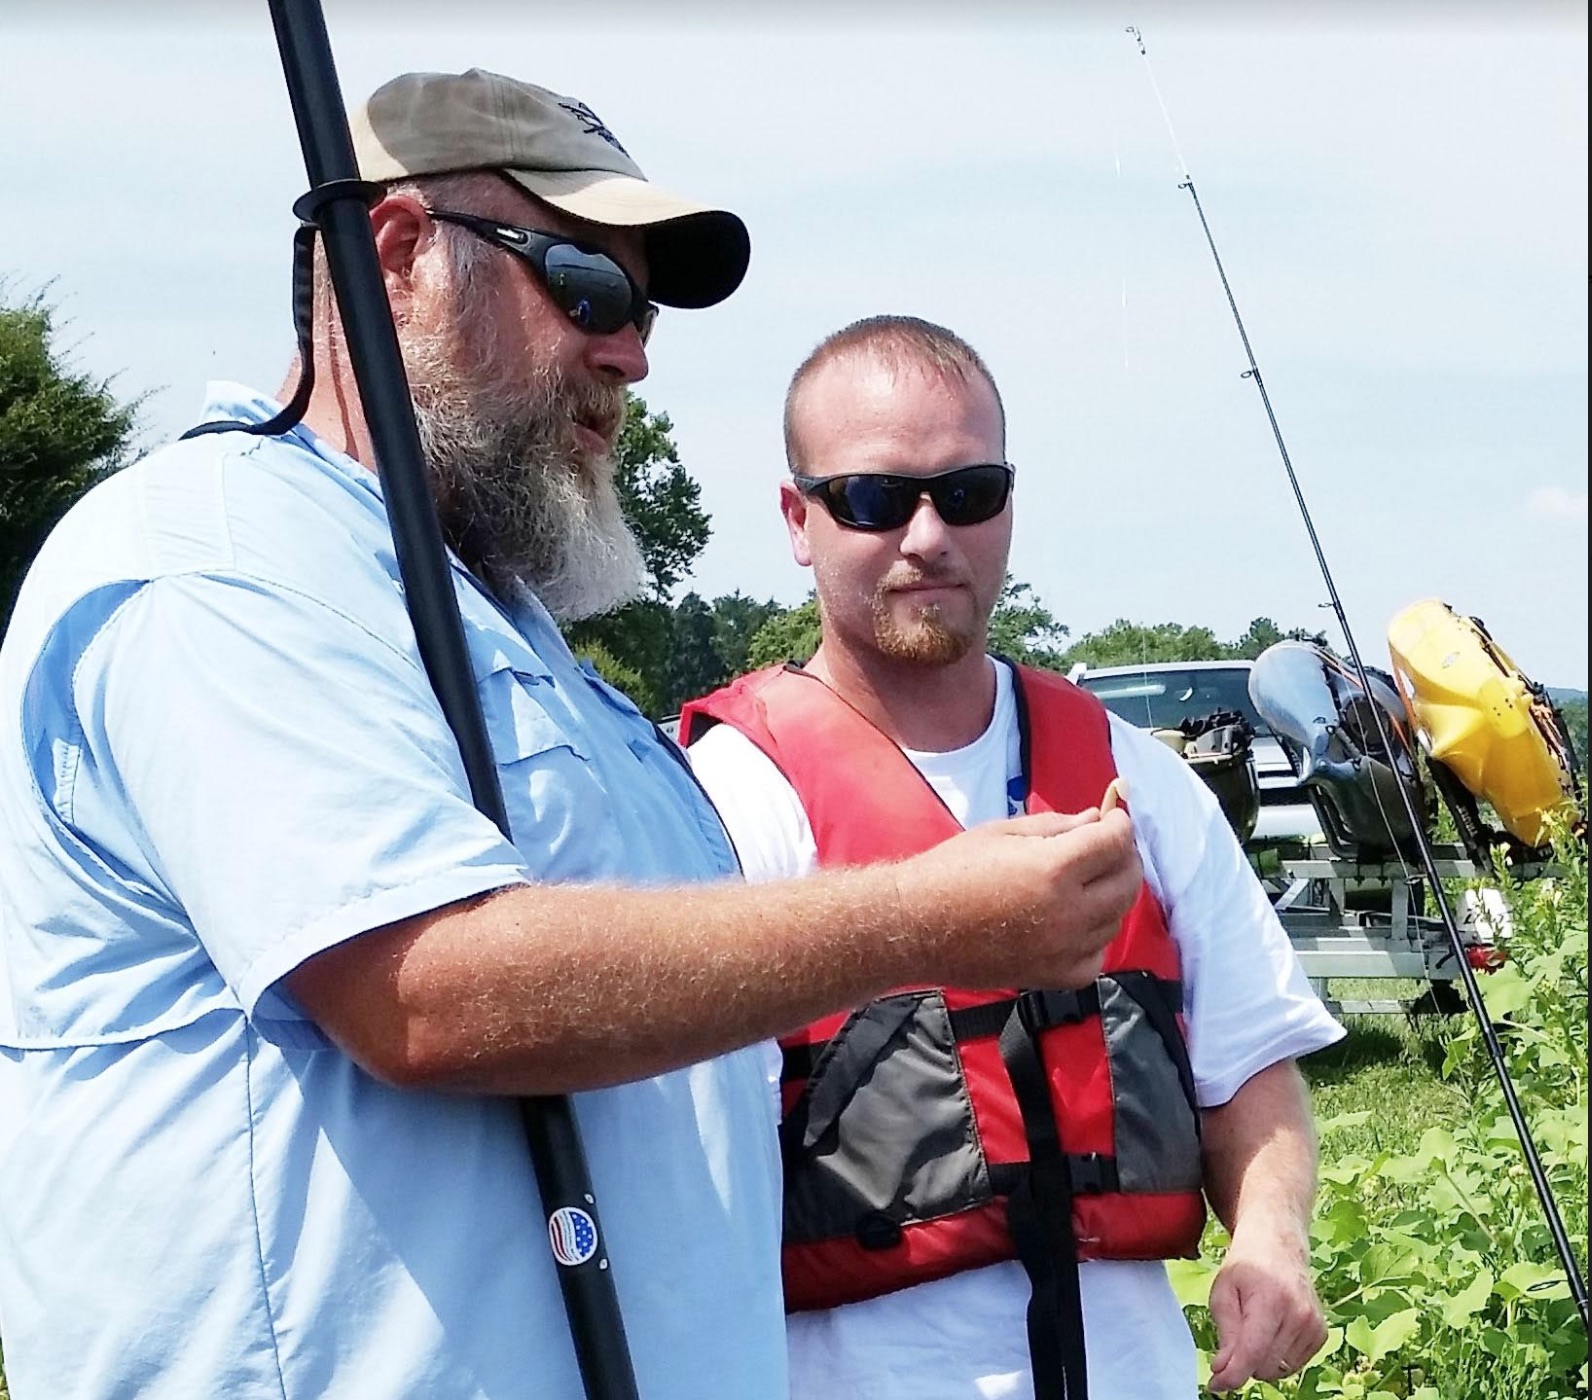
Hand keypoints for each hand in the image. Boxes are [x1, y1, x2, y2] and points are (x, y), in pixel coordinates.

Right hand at [902, 808, 1142, 988]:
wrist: (916, 926)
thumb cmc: (952, 870)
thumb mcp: (1002, 832)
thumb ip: (1056, 826)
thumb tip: (1096, 820)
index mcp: (1053, 868)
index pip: (1114, 842)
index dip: (1120, 824)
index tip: (1114, 818)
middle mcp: (1068, 912)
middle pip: (1127, 882)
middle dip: (1125, 857)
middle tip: (1108, 846)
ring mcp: (1064, 949)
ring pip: (1116, 919)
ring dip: (1112, 895)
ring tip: (1089, 880)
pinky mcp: (1054, 977)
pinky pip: (1097, 956)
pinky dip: (1096, 936)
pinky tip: (1077, 921)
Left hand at [1206, 1224, 1326, 1391]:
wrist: (1278, 1245)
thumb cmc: (1245, 1267)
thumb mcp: (1222, 1292)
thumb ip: (1226, 1334)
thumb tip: (1223, 1371)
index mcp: (1271, 1301)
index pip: (1252, 1354)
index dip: (1231, 1376)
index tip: (1215, 1385)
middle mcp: (1298, 1315)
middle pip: (1264, 1368)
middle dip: (1243, 1361)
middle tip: (1236, 1333)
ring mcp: (1314, 1326)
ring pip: (1279, 1370)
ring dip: (1260, 1359)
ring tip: (1256, 1324)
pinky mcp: (1321, 1334)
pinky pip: (1293, 1365)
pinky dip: (1277, 1356)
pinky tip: (1272, 1329)